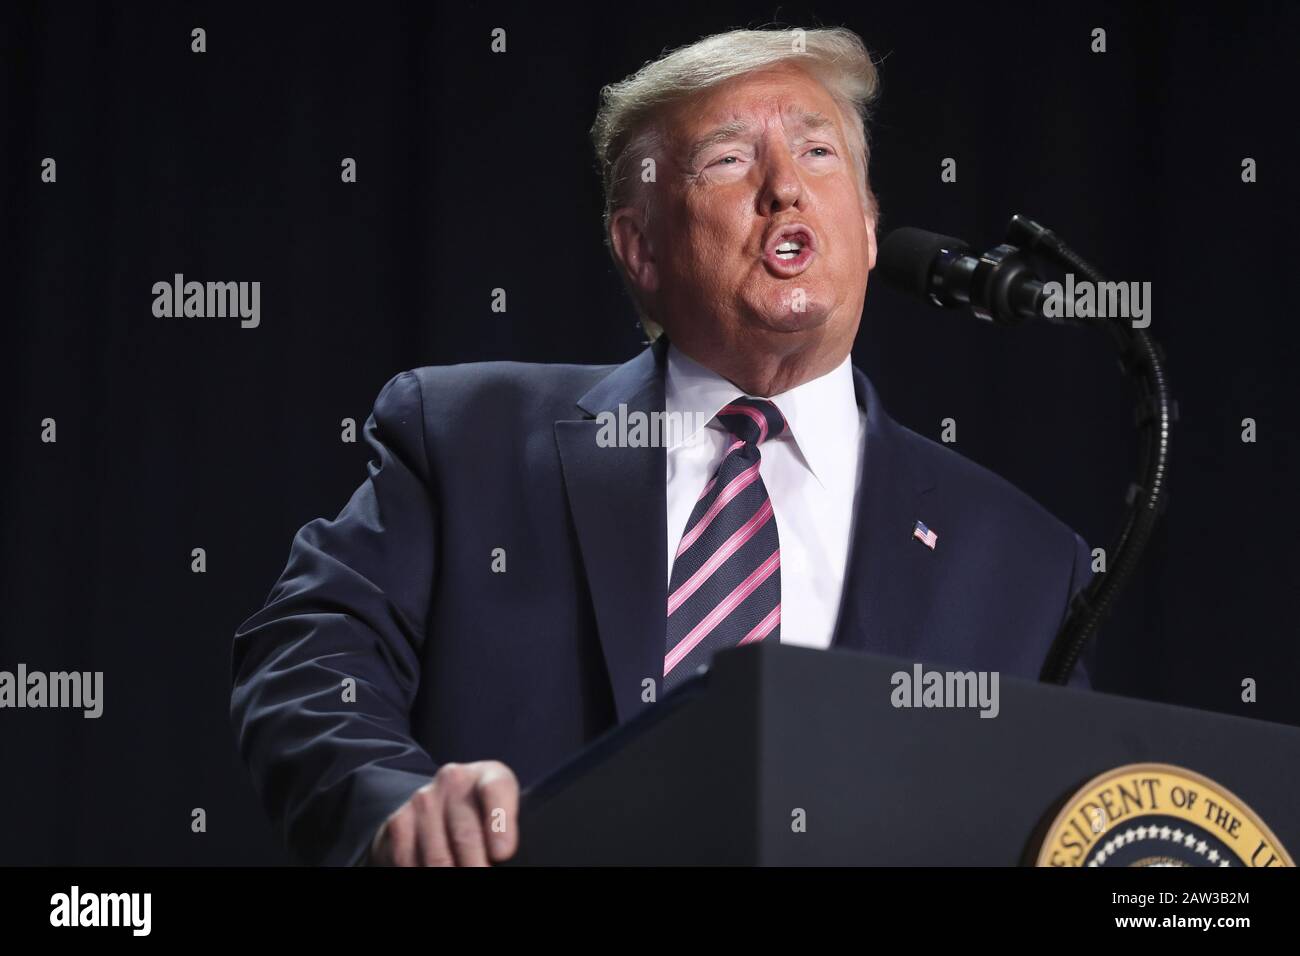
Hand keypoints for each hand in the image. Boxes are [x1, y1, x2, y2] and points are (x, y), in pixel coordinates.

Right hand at [368, 761, 519, 865]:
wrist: (441, 802)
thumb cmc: (485, 813)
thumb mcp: (506, 812)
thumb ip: (508, 831)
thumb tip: (501, 858)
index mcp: (490, 775)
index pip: (494, 790)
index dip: (499, 823)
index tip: (502, 853)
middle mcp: (454, 780)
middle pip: (465, 835)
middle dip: (476, 867)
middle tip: (481, 875)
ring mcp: (423, 800)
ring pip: (438, 857)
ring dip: (450, 874)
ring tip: (463, 887)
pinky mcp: (399, 821)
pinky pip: (409, 861)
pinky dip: (423, 874)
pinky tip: (434, 875)